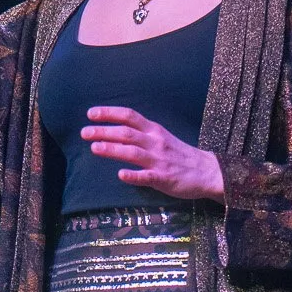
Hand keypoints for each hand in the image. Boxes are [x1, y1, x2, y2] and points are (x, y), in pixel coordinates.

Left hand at [81, 108, 224, 200]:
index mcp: (154, 130)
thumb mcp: (161, 137)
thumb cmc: (180, 155)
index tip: (91, 113)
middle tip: (84, 132)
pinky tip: (120, 175)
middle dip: (104, 131)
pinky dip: (133, 175)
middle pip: (126, 133)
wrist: (207, 171)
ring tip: (94, 148)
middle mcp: (155, 142)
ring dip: (112, 149)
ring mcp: (159, 161)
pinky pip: (147, 176)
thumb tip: (115, 130)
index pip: (129, 116)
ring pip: (132, 152)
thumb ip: (141, 133)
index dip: (109, 113)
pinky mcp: (164, 178)